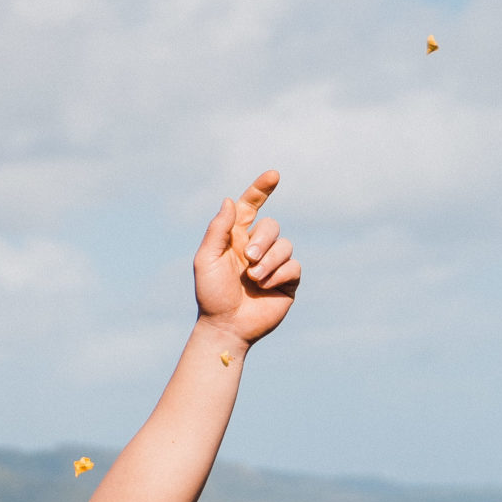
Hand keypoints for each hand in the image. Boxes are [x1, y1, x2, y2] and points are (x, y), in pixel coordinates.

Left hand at [194, 170, 301, 346]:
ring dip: (269, 261)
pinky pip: (294, 266)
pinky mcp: (287, 281)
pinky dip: (279, 274)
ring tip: (254, 279)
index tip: (273, 175)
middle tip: (248, 260)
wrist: (225, 326)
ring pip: (285, 246)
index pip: (250, 207)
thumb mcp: (207, 259)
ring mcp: (273, 264)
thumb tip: (230, 200)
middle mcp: (256, 248)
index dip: (260, 190)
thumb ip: (218, 230)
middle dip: (263, 240)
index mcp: (236, 238)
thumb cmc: (211, 294)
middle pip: (272, 226)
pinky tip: (266, 288)